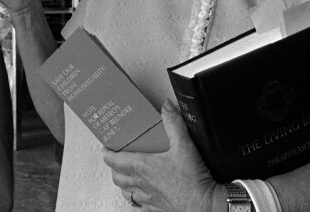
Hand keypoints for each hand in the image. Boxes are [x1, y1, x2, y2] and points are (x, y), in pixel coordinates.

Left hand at [101, 101, 218, 210]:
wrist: (204, 205)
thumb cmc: (192, 180)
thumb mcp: (184, 144)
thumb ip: (174, 122)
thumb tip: (166, 107)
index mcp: (142, 167)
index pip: (114, 160)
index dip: (107, 153)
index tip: (105, 148)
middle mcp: (141, 183)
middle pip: (117, 176)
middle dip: (113, 167)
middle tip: (115, 159)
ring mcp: (148, 197)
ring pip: (125, 192)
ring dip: (123, 183)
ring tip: (126, 175)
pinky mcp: (156, 207)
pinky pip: (139, 204)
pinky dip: (136, 198)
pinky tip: (141, 194)